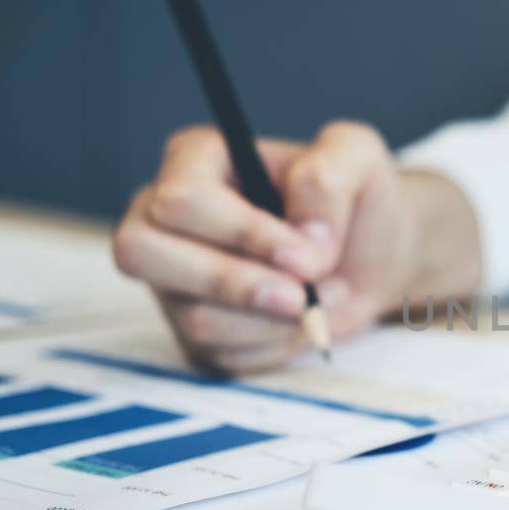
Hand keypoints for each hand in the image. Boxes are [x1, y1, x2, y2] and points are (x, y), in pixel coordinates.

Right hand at [113, 121, 478, 371]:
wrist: (367, 258)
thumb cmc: (352, 199)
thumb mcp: (357, 157)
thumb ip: (329, 175)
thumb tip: (303, 235)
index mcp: (196, 159)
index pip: (182, 199)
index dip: (243, 234)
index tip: (305, 259)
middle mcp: (164, 216)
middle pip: (141, 253)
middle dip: (233, 284)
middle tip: (302, 297)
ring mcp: (171, 276)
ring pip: (191, 315)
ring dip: (272, 320)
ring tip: (323, 297)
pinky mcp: (191, 326)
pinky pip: (218, 352)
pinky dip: (274, 343)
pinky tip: (302, 319)